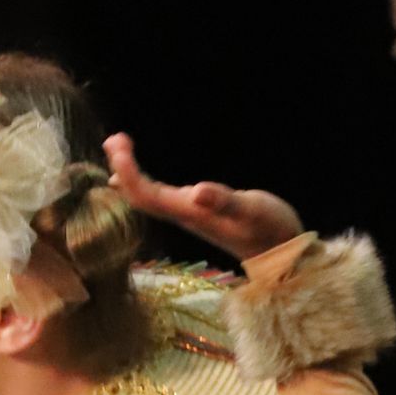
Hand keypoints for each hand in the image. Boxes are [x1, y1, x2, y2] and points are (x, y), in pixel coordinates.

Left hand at [105, 132, 305, 262]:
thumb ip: (225, 202)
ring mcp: (190, 215)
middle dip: (121, 168)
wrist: (282, 255)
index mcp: (190, 212)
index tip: (119, 143)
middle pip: (139, 196)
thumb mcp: (252, 211)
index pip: (145, 193)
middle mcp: (184, 215)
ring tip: (118, 149)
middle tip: (113, 139)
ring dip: (129, 175)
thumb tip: (197, 191)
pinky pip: (158, 198)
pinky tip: (138, 176)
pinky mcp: (198, 213)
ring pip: (147, 198)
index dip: (127, 170)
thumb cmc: (271, 229)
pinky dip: (142, 182)